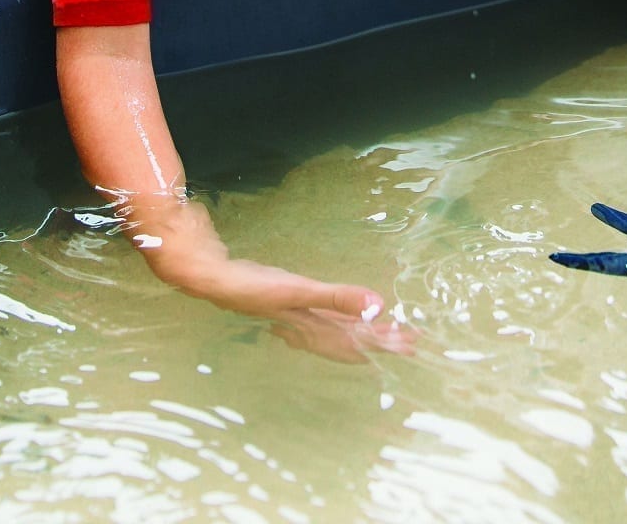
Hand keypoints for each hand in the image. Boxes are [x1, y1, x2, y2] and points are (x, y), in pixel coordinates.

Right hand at [154, 249, 413, 364]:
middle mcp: (309, 327)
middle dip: (380, 339)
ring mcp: (299, 316)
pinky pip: (324, 317)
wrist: (216, 280)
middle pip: (352, 338)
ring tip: (387, 329)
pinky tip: (344, 317)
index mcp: (315, 327)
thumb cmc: (256, 287)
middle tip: (410, 339)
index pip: (357, 342)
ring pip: (339, 328)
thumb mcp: (300, 291)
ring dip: (363, 329)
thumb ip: (339, 297)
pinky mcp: (291, 302)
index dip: (383, 344)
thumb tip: (378, 306)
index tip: (411, 346)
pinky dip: (341, 319)